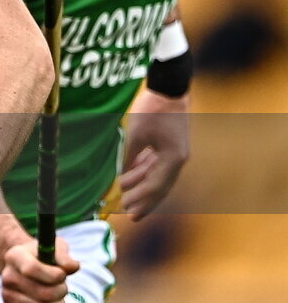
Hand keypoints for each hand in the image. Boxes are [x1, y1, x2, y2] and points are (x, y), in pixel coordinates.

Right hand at [2, 236, 78, 302]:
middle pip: (42, 293)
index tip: (62, 274)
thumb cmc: (43, 257)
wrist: (24, 267)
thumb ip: (64, 255)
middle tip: (62, 286)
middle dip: (61, 291)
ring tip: (57, 297)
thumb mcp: (54, 247)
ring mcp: (7, 295)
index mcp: (15, 256)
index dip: (53, 275)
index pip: (32, 269)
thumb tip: (73, 267)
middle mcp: (8, 276)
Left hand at [120, 88, 188, 220]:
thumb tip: (124, 175)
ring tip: (127, 192)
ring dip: (143, 184)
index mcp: (173, 159)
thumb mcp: (137, 134)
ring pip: (159, 175)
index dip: (141, 199)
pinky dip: (145, 169)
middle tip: (131, 214)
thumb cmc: (153, 110)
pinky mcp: (171, 144)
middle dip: (145, 200)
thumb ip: (131, 157)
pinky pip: (158, 163)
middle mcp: (178, 159)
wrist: (169, 88)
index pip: (156, 186)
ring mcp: (176, 152)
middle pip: (160, 186)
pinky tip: (132, 172)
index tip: (127, 208)